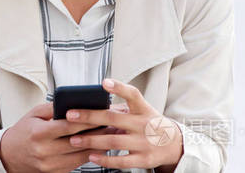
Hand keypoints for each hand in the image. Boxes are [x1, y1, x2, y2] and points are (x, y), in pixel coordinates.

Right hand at [0, 102, 110, 172]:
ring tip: (111, 135)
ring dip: (98, 145)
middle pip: (77, 141)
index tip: (100, 113)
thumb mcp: (33, 114)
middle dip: (98, 132)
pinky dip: (89, 155)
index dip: (85, 120)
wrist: (8, 156)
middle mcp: (45, 151)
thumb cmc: (22, 133)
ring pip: (80, 155)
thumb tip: (72, 101)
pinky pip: (77, 164)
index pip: (67, 126)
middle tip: (113, 123)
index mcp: (39, 134)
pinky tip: (98, 147)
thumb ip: (53, 108)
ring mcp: (50, 165)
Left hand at [65, 79, 183, 169]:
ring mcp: (144, 143)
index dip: (119, 88)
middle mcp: (143, 124)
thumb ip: (121, 108)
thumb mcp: (142, 111)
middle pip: (113, 119)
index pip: (133, 94)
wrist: (175, 145)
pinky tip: (91, 156)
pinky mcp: (144, 160)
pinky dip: (105, 159)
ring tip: (74, 139)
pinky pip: (121, 161)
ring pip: (113, 142)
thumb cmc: (150, 123)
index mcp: (143, 109)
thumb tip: (91, 105)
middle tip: (70, 115)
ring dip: (91, 141)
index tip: (104, 82)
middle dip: (89, 117)